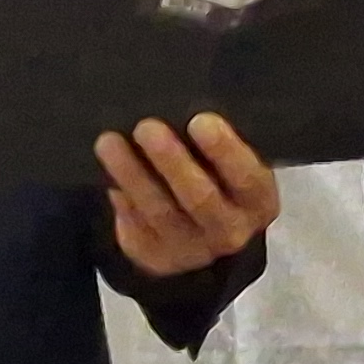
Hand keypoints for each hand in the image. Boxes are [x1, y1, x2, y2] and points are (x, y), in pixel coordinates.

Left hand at [96, 113, 281, 276]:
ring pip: (159, 212)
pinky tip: (105, 170)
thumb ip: (221, 143)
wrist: (204, 230)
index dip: (225, 150)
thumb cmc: (219, 174)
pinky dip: (120, 194)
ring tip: (109, 142)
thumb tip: (182, 106)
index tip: (200, 120)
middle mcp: (230, 230)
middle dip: (171, 161)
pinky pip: (134, 224)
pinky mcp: (157, 256)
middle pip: (200, 198)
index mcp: (258, 200)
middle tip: (146, 127)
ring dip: (132, 175)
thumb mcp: (234, 163)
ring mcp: (192, 249)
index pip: (247, 177)